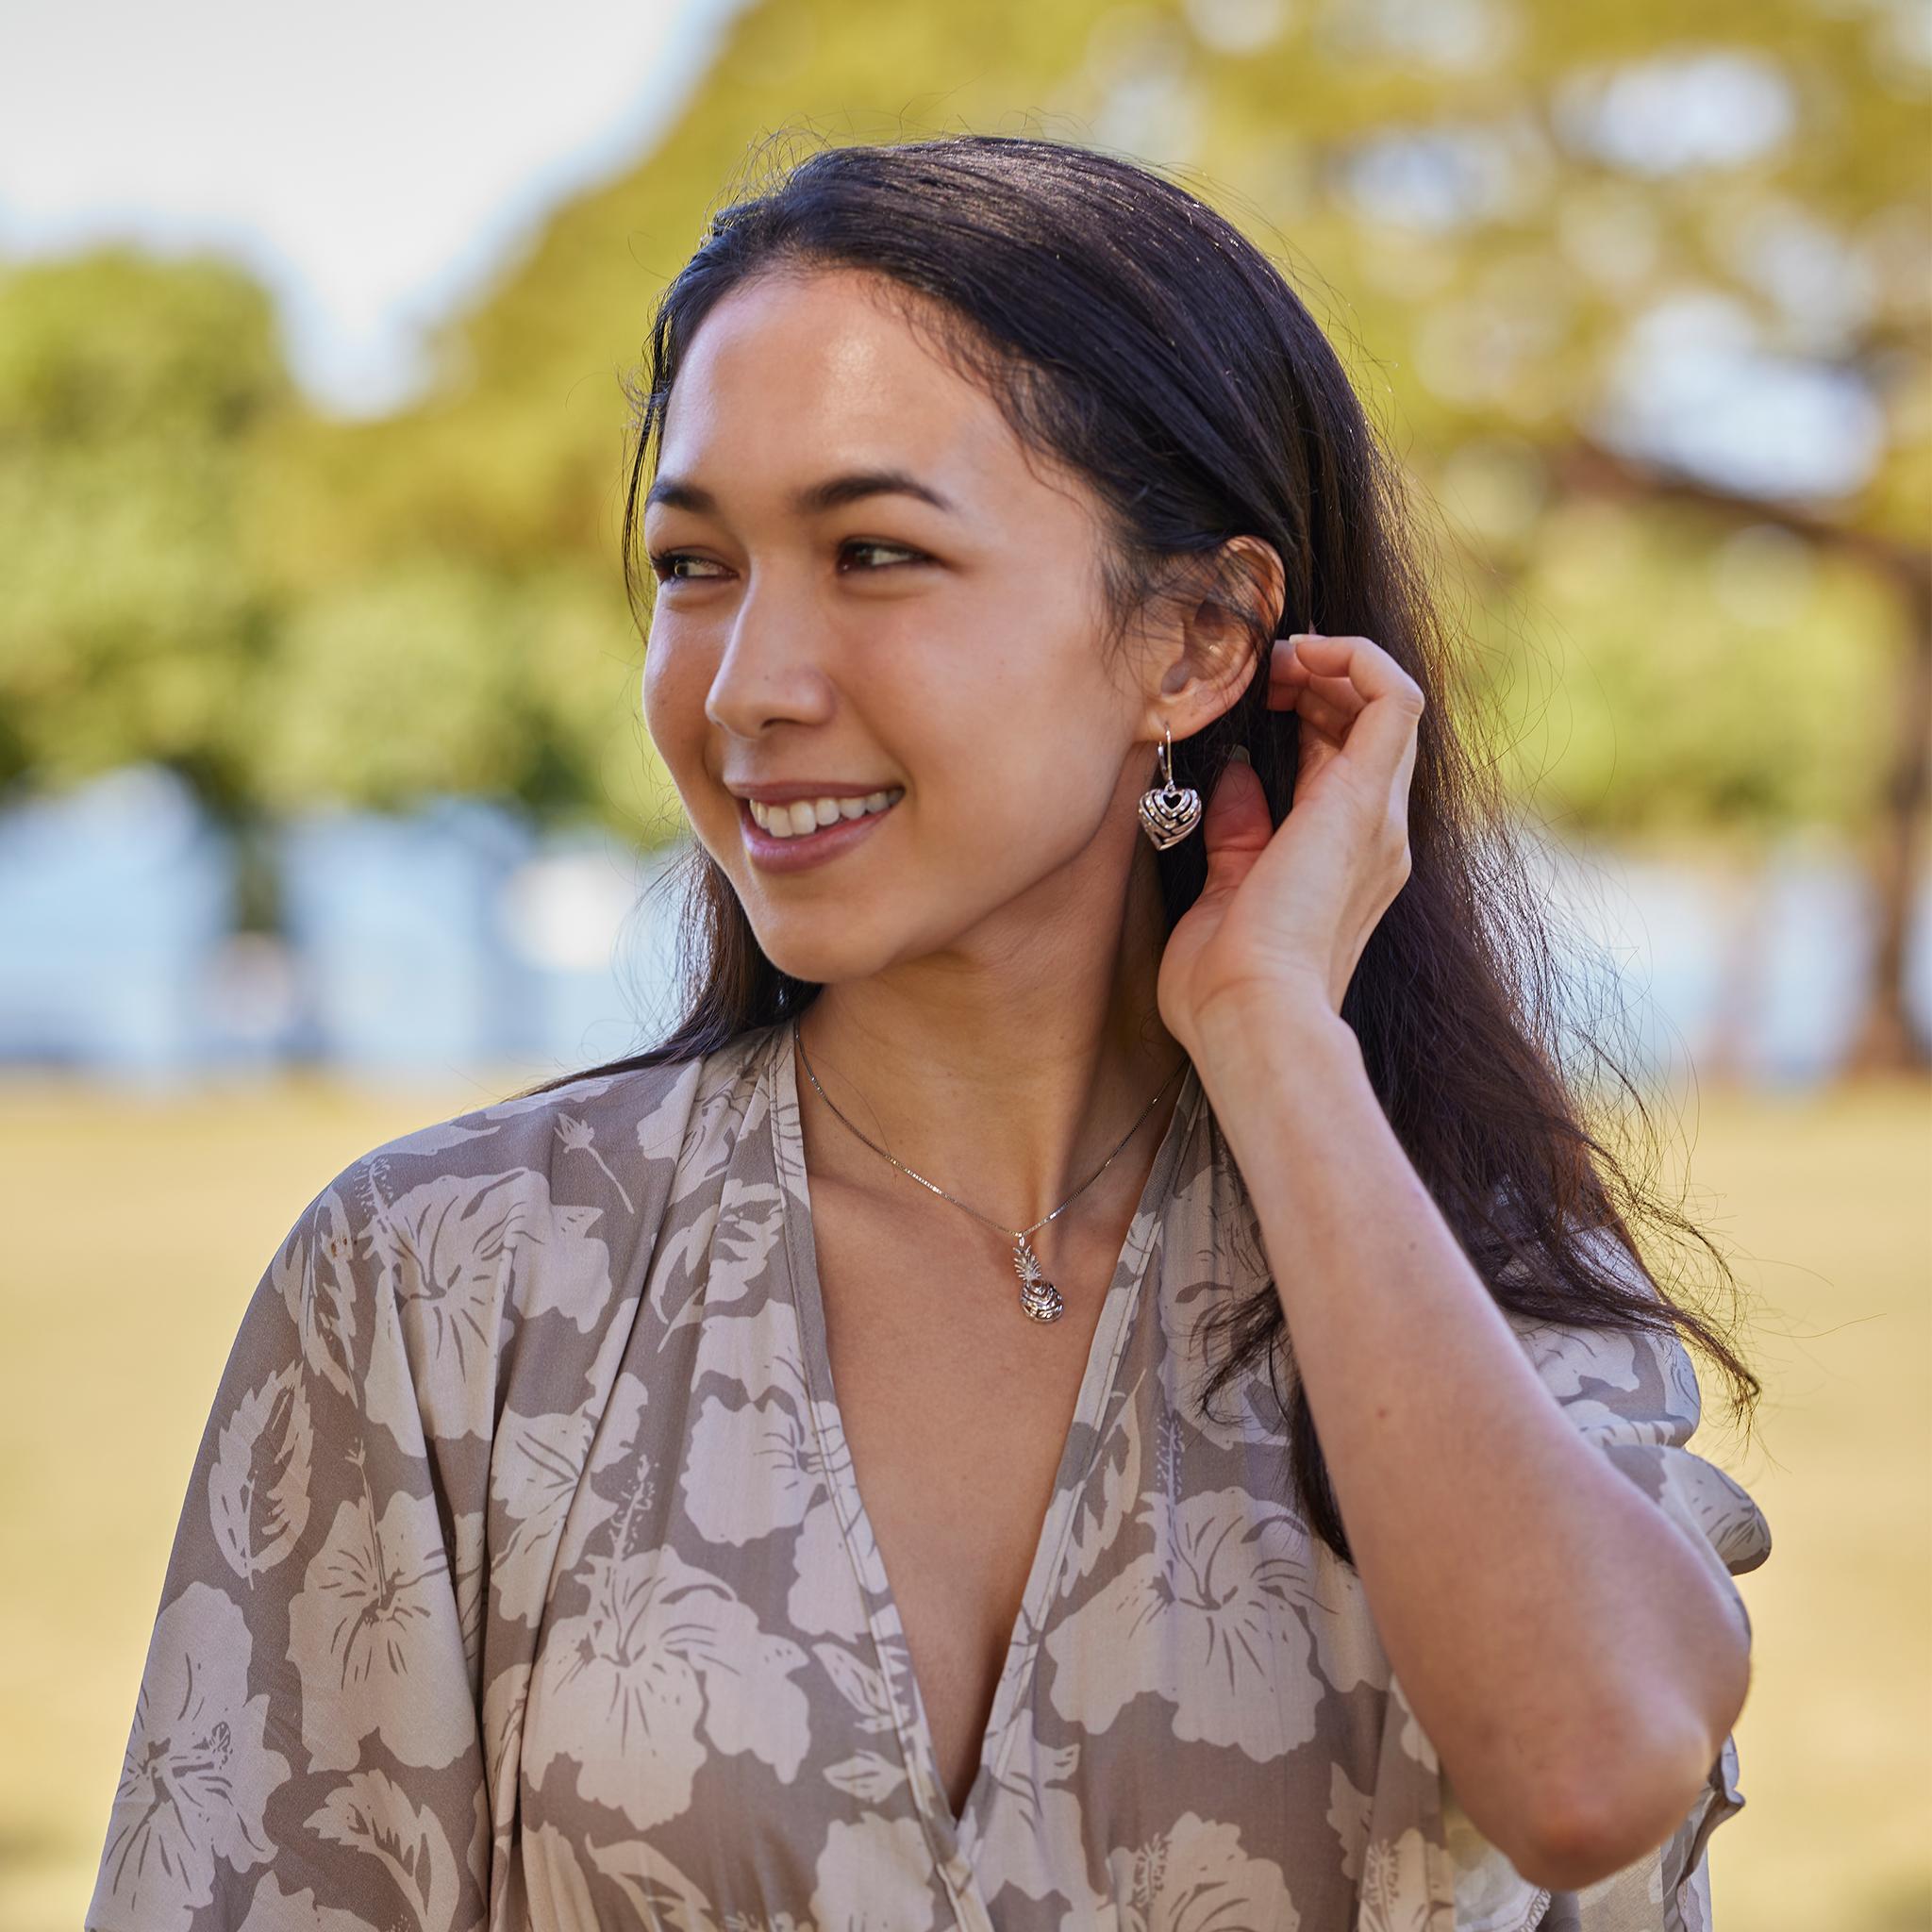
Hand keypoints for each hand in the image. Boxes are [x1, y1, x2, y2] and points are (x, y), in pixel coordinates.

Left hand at [1157, 632, 1422, 1056]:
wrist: (1251, 1019)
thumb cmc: (1224, 986)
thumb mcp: (1224, 893)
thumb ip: (1237, 835)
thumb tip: (1237, 778)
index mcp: (1344, 865)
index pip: (1345, 762)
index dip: (1310, 713)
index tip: (1258, 696)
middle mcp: (1377, 838)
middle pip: (1369, 727)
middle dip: (1319, 681)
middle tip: (1263, 672)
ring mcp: (1378, 820)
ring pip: (1387, 706)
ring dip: (1335, 665)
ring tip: (1279, 658)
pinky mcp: (1364, 803)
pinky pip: (1394, 700)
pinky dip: (1358, 659)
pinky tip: (1303, 653)